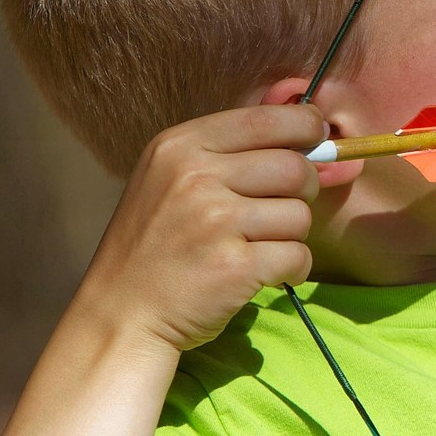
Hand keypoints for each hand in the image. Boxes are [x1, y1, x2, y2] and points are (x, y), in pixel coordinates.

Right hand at [76, 104, 326, 352]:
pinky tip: (263, 274)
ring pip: (301, 215)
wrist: (119, 316)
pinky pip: (299, 256)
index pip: (269, 118)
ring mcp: (214, 221)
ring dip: (291, 236)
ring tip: (256, 248)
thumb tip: (316, 130)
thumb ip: (233, 153)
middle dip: (303, 191)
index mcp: (180, 146)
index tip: (315, 142)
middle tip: (277, 212)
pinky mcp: (234, 265)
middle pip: (296, 167)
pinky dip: (292, 269)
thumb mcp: (173, 179)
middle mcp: (195, 176)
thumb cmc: (157, 246)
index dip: (307, 127)